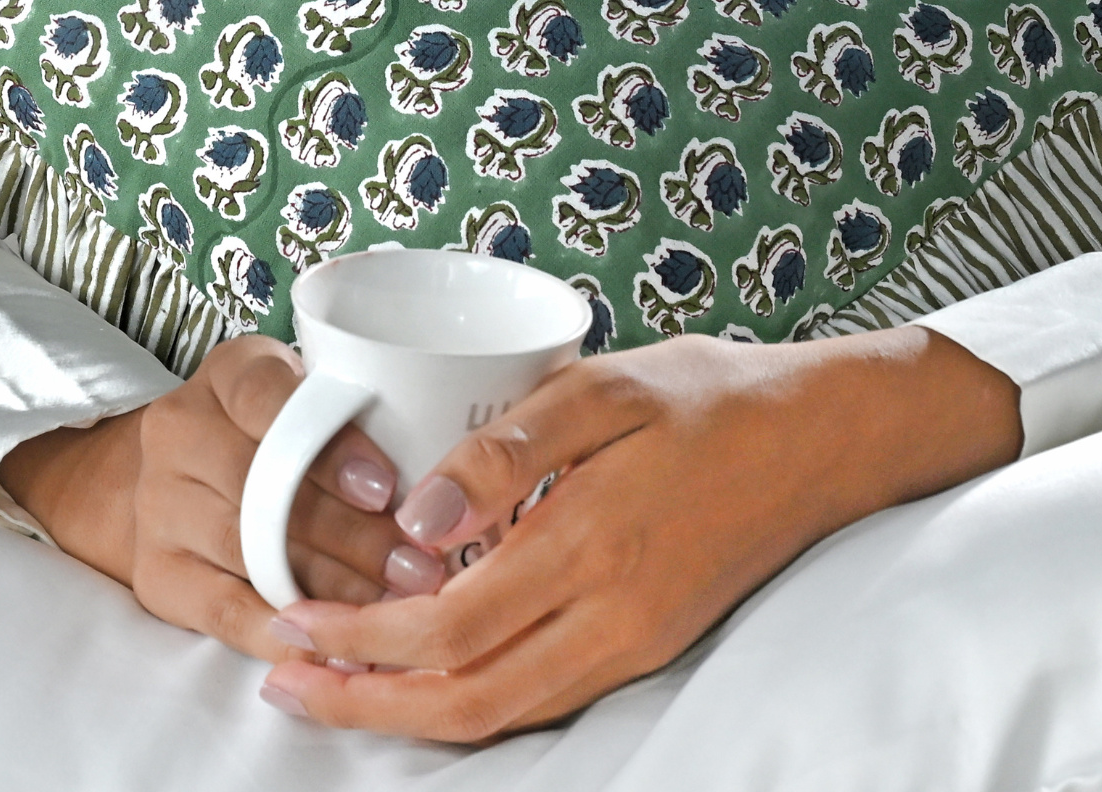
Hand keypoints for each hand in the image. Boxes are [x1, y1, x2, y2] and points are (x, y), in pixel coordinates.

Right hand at [0, 334, 446, 659]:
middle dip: (351, 536)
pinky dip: (287, 635)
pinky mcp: (157, 573)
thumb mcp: (308, 397)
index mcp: (228, 373)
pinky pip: (225, 612)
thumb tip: (445, 477)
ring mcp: (159, 504)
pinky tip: (340, 650)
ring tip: (396, 611)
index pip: (271, 397)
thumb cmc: (273, 433)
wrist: (174, 477)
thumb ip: (357, 419)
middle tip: (418, 569)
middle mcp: (180, 431)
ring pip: (250, 552)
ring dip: (332, 590)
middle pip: (265, 487)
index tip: (386, 489)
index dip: (330, 446)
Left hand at [257, 327, 1021, 741]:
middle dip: (364, 701)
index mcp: (592, 550)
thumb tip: (416, 524)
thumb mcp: (599, 390)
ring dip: (408, 710)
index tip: (288, 619)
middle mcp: (613, 622)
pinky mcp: (647, 644)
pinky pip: (541, 693)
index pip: (449, 627)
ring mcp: (635, 644)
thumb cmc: (705, 397)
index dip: (360, 638)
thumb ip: (505, 454)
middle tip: (281, 681)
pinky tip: (421, 665)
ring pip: (502, 711)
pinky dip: (468, 692)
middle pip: (466, 700)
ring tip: (332, 686)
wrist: (820, 438)